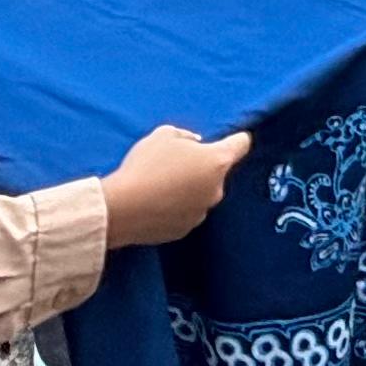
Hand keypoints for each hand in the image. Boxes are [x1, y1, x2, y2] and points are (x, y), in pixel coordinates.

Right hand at [103, 124, 252, 246]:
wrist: (124, 209)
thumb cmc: (146, 165)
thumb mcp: (163, 135)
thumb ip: (185, 135)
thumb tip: (194, 144)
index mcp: (216, 162)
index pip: (241, 144)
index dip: (239, 138)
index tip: (237, 137)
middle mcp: (216, 190)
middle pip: (216, 172)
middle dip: (202, 166)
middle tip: (175, 162)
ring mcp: (202, 213)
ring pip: (201, 194)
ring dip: (189, 188)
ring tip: (160, 184)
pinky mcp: (185, 230)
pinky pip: (186, 212)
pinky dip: (176, 207)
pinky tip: (155, 202)